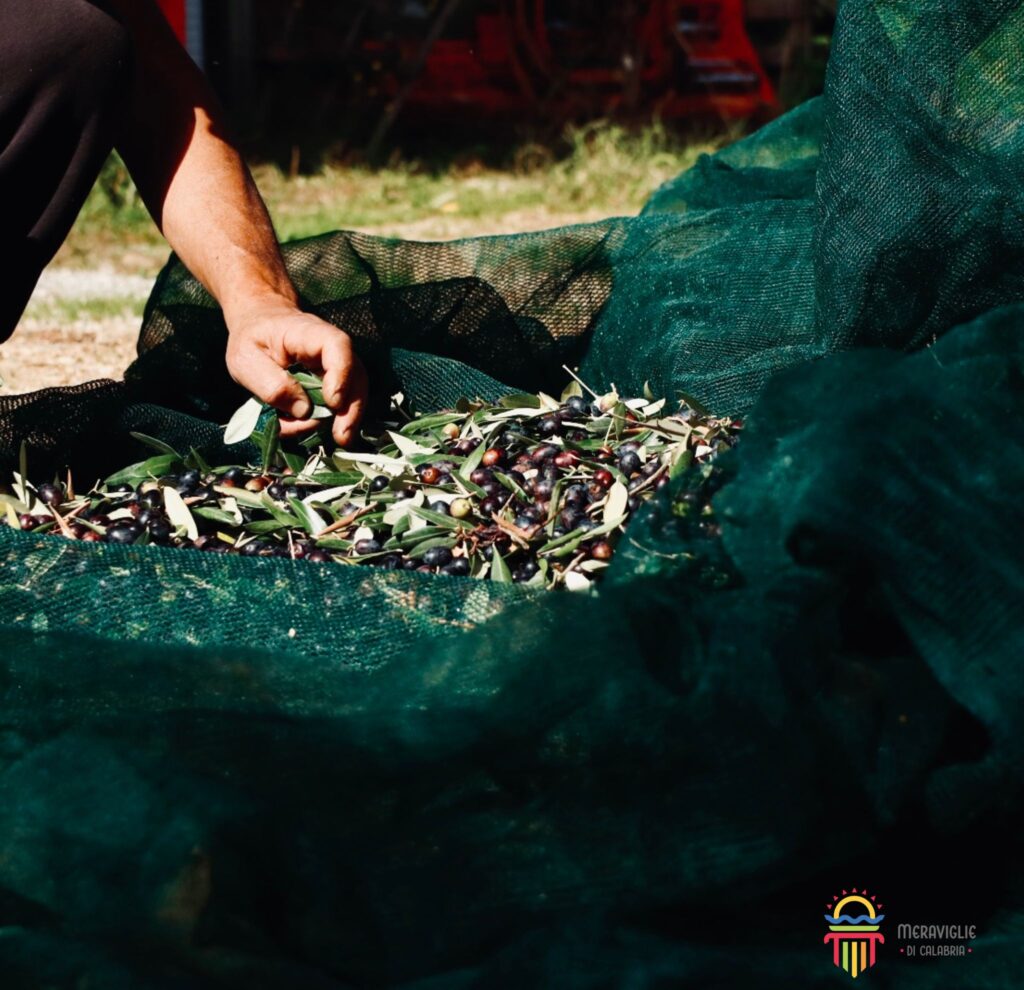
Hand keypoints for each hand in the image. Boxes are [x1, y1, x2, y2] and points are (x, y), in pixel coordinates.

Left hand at [225, 303, 367, 445]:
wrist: (260, 325)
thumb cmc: (251, 338)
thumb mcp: (245, 360)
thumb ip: (270, 384)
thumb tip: (304, 410)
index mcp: (308, 333)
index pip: (337, 346)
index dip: (341, 374)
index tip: (333, 402)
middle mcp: (331, 349)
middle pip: (356, 375)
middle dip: (351, 410)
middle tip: (341, 437)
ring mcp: (335, 367)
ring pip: (354, 393)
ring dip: (344, 419)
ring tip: (326, 438)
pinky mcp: (333, 383)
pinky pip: (339, 403)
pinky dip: (326, 420)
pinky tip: (305, 428)